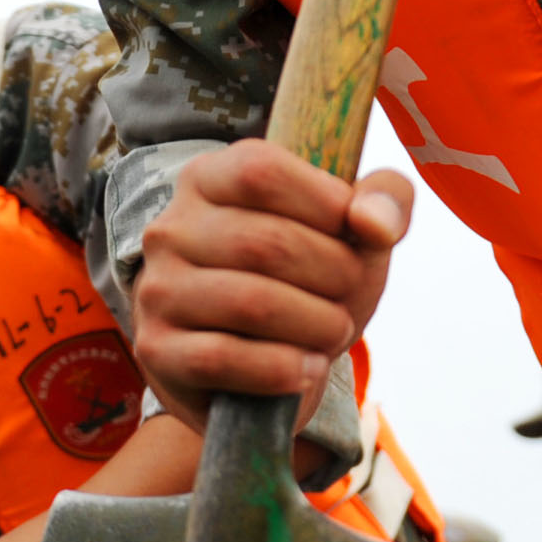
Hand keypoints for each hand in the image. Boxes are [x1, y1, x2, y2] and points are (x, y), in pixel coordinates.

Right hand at [132, 143, 409, 417]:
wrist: (257, 367)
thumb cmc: (306, 281)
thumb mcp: (351, 233)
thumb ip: (384, 201)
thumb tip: (374, 222)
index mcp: (208, 178)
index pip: (261, 172)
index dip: (325, 204)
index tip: (354, 234)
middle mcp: (171, 228)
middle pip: (265, 242)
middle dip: (334, 275)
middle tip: (350, 294)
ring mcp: (157, 289)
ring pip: (250, 303)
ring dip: (316, 324)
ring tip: (333, 332)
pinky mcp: (157, 349)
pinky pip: (222, 357)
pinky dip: (281, 368)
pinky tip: (307, 369)